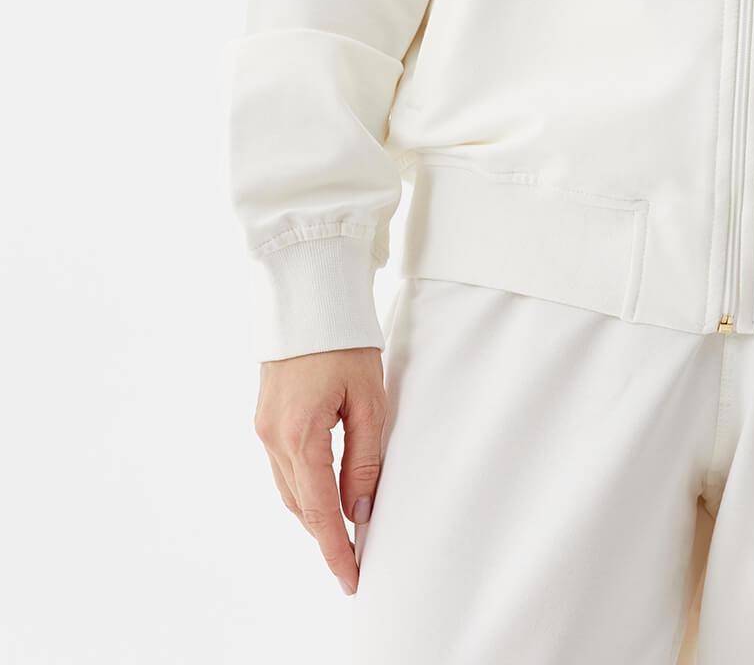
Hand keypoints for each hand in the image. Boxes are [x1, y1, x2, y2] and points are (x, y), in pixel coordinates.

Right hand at [253, 346, 386, 595]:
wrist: (309, 295)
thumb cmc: (345, 342)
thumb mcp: (368, 401)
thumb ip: (364, 460)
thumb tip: (359, 512)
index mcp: (300, 435)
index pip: (318, 510)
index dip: (335, 549)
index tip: (351, 579)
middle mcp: (273, 437)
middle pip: (300, 505)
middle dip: (325, 536)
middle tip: (354, 562)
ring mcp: (263, 428)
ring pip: (288, 489)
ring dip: (313, 513)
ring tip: (343, 533)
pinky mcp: (264, 417)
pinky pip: (282, 467)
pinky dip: (302, 487)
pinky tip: (322, 493)